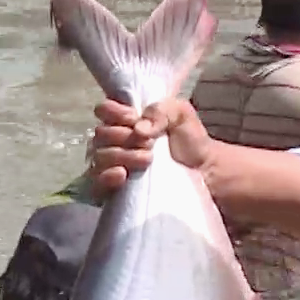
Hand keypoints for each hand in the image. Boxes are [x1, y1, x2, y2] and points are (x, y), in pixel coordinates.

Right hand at [90, 98, 215, 198]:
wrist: (203, 172)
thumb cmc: (190, 140)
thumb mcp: (180, 114)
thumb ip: (161, 110)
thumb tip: (139, 129)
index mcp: (125, 120)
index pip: (103, 110)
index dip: (114, 112)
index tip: (134, 118)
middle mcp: (114, 141)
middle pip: (101, 134)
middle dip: (124, 136)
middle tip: (150, 144)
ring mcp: (112, 166)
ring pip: (100, 157)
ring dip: (123, 155)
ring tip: (148, 160)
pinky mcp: (113, 190)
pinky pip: (96, 184)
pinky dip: (106, 177)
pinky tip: (122, 174)